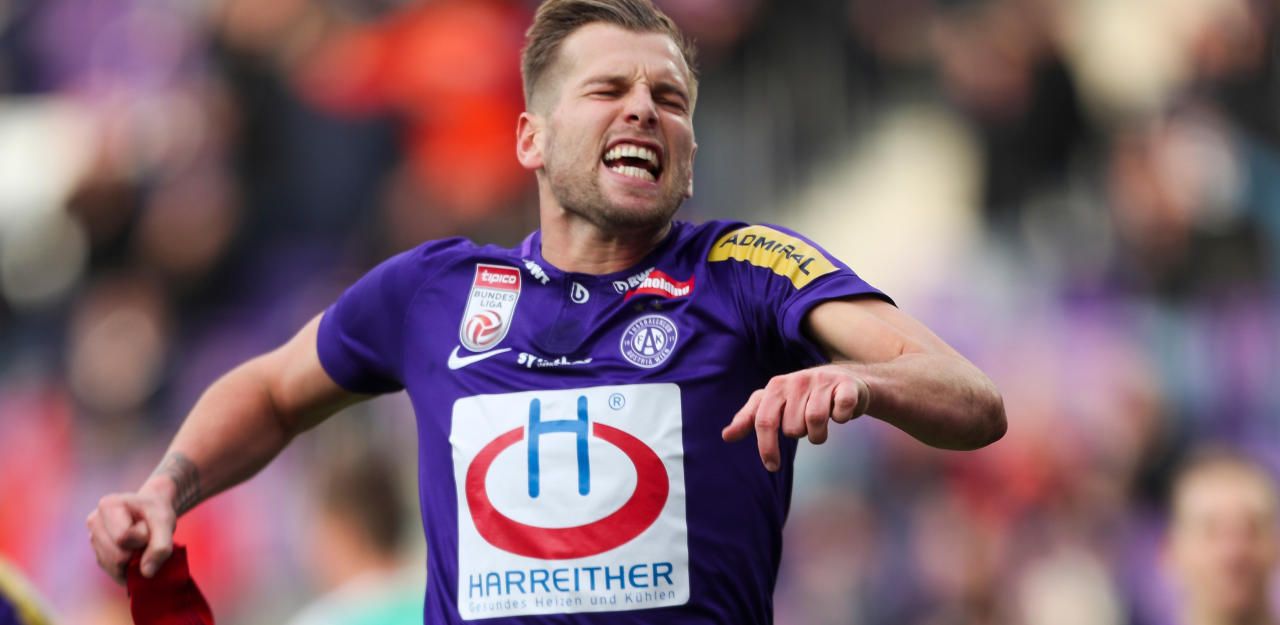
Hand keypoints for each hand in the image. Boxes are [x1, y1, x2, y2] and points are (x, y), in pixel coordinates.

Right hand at [86, 488, 176, 582]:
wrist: (152, 509)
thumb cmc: (157, 512)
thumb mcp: (166, 522)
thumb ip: (161, 546)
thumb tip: (146, 573)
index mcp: (108, 506)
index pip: (123, 537)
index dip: (142, 538)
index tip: (149, 527)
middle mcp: (94, 522)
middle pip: (117, 556)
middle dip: (137, 552)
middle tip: (145, 537)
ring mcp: (93, 539)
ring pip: (113, 567)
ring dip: (133, 561)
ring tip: (139, 543)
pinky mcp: (98, 553)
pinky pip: (113, 572)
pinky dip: (128, 568)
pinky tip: (135, 554)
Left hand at [721, 364, 869, 471]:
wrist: (844, 379)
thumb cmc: (803, 397)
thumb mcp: (773, 404)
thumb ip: (750, 419)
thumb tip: (725, 436)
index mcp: (776, 387)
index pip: (764, 420)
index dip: (766, 447)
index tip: (772, 466)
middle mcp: (797, 381)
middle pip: (792, 428)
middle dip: (800, 434)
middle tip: (806, 425)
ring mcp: (822, 381)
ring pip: (815, 422)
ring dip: (819, 434)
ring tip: (822, 426)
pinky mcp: (847, 386)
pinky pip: (840, 413)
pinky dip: (841, 419)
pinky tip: (840, 415)